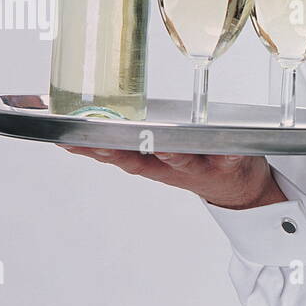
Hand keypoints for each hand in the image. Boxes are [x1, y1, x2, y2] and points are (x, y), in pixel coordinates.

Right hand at [59, 146, 286, 209]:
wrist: (236, 186)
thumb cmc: (191, 160)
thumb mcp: (154, 156)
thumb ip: (125, 141)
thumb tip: (87, 119)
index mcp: (150, 161)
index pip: (115, 155)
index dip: (92, 150)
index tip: (69, 142)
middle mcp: (170, 167)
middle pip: (142, 162)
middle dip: (124, 153)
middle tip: (107, 144)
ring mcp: (199, 166)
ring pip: (182, 160)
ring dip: (172, 154)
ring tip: (163, 146)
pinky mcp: (229, 163)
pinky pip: (230, 156)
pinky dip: (229, 152)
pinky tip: (230, 148)